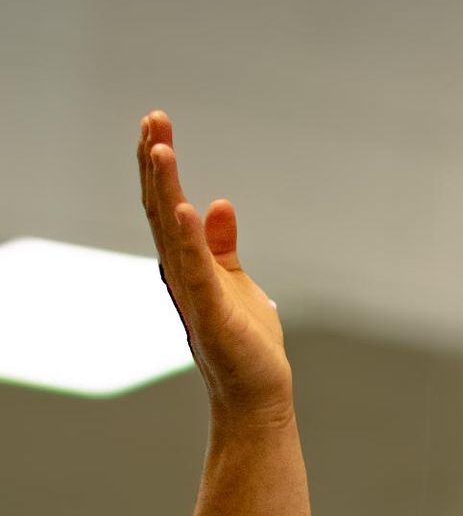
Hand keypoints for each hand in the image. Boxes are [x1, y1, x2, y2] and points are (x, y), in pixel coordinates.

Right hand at [136, 109, 292, 416]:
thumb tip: (216, 203)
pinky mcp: (213, 316)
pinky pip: (198, 273)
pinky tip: (187, 207)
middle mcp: (182, 276)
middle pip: (162, 211)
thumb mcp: (235, 283)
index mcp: (187, 266)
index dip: (159, 166)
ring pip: (173, 235)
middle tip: (153, 118)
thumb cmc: (245, 344)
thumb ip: (221, 246)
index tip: (156, 124)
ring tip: (159, 148)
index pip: (167, 206)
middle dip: (156, 165)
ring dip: (165, 191)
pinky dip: (191, 241)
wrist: (256, 397)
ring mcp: (194, 296)